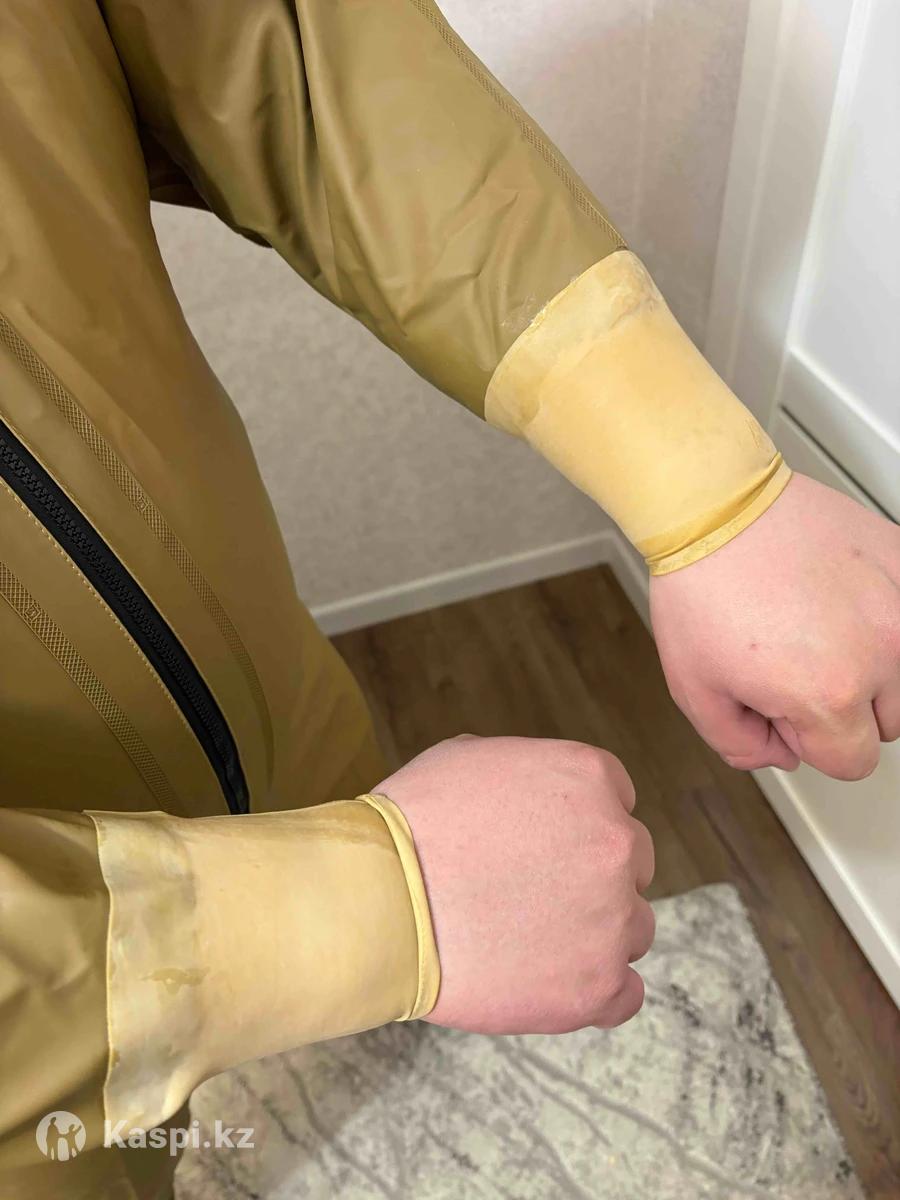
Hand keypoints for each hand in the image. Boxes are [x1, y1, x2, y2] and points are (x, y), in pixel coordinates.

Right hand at [376, 735, 653, 1033]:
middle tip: (533, 895)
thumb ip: (526, 770)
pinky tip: (549, 983)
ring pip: (633, 928)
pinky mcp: (598, 985)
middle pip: (631, 864)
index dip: (577, 826)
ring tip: (528, 942)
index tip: (545, 847)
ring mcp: (613, 917)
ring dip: (594, 934)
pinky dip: (595, 991)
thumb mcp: (469, 758)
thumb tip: (535, 792)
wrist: (380, 903)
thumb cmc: (411, 826)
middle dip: (592, 877)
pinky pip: (626, 994)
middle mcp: (616, 841)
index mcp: (588, 778)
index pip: (617, 801)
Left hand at [650, 473, 899, 779]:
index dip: (809, 741)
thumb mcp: (694, 688)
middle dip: (841, 708)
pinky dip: (884, 618)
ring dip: (872, 667)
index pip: (851, 762)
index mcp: (828, 695)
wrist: (716, 506)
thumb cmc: (702, 585)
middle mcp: (880, 654)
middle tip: (794, 664)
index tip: (783, 707)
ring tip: (819, 632)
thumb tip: (781, 754)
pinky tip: (842, 601)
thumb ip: (740, 745)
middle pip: (885, 723)